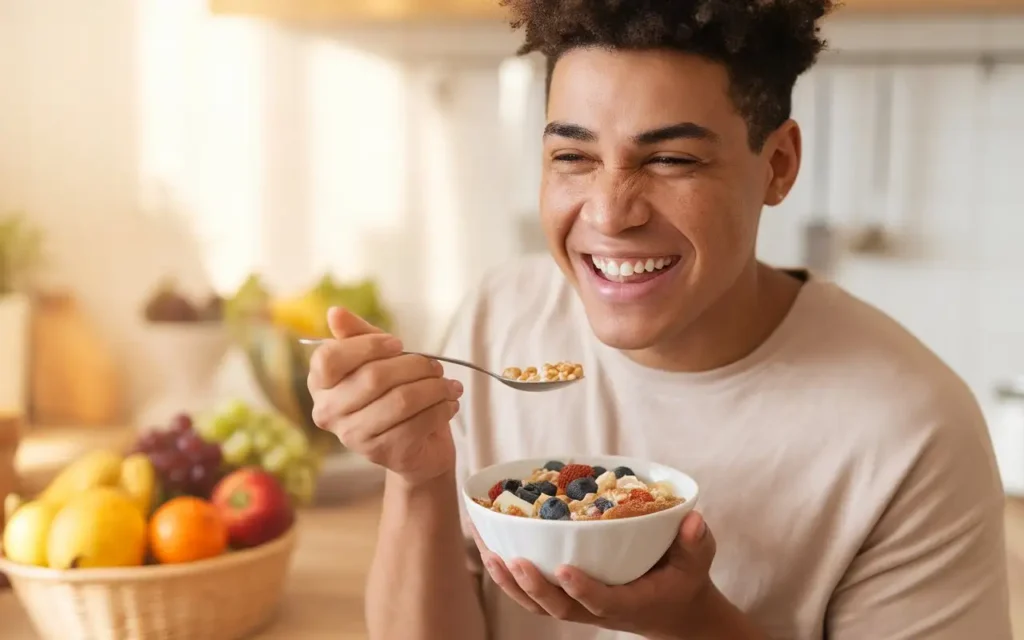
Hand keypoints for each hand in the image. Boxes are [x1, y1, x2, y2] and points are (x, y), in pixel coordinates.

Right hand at [307, 307, 463, 486]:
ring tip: (448, 385)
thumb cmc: (394, 393)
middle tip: (435, 366)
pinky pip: (418, 423)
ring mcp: (354, 437)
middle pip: (373, 377)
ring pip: (401, 400)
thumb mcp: (378, 358)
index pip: (329, 358)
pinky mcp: (383, 454)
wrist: (417, 446)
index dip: (368, 345)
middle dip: (414, 366)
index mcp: (320, 384)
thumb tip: (335, 312)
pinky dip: (441, 408)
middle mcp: (329, 412)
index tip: (398, 344)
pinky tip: (449, 403)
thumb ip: (358, 334)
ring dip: (434, 388)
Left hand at [473, 511, 722, 638]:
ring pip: (539, 605)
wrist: (673, 609)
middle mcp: (599, 609)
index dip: (583, 590)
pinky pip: (532, 595)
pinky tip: (490, 551)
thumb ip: (696, 542)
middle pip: (560, 608)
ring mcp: (580, 607)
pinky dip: (508, 577)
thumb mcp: (697, 561)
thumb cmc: (682, 579)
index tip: (564, 570)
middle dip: (534, 587)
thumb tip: (693, 520)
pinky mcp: (567, 598)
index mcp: (630, 602)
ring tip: (488, 553)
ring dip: (511, 582)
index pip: (603, 602)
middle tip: (514, 559)